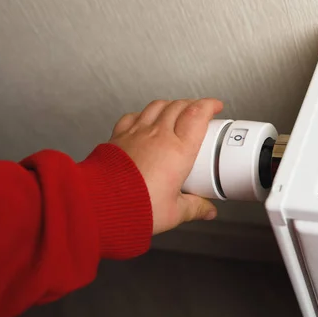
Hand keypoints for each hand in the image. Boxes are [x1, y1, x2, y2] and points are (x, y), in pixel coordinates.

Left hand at [109, 98, 222, 234]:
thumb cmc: (137, 207)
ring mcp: (137, 133)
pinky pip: (133, 115)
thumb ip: (194, 208)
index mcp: (179, 151)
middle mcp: (159, 135)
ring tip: (176, 109)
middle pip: (180, 106)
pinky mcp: (119, 136)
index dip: (210, 105)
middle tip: (200, 110)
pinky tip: (144, 119)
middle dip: (193, 104)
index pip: (198, 115)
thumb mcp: (174, 212)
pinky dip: (144, 113)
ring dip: (171, 104)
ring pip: (158, 105)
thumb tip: (208, 211)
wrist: (101, 205)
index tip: (216, 106)